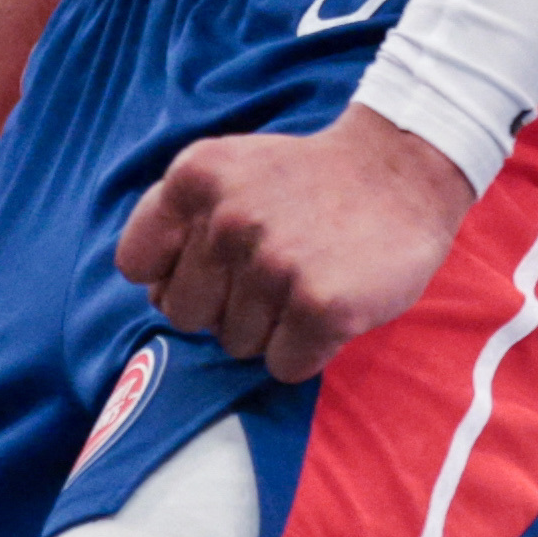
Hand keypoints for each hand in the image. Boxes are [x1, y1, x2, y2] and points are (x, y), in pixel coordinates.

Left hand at [114, 106, 475, 383]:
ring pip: (234, 344)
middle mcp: (226, 220)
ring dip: (268, 327)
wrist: (401, 170)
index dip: (171, 274)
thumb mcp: (229, 170)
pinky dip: (305, 349)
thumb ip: (182, 221)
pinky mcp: (321, 306)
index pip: (136, 264)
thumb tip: (156, 295)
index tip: (211, 264)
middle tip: (269, 273)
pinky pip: (283, 366)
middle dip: (220, 306)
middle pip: (183, 315)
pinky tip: (329, 305)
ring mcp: (274, 265)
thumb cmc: (307, 181)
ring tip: (304, 279)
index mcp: (194, 179)